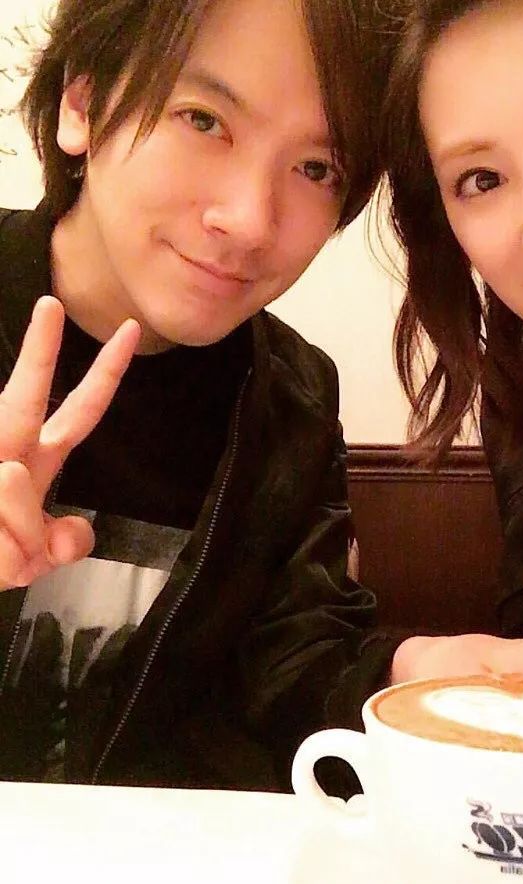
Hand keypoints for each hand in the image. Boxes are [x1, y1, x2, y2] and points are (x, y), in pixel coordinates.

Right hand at [0, 296, 139, 589]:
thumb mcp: (37, 559)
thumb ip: (65, 544)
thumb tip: (71, 533)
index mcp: (37, 458)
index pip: (80, 410)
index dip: (107, 374)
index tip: (129, 332)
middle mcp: (7, 451)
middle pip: (25, 399)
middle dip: (40, 353)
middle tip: (51, 305)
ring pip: (11, 484)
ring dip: (14, 529)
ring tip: (2, 552)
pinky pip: (2, 534)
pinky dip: (3, 556)